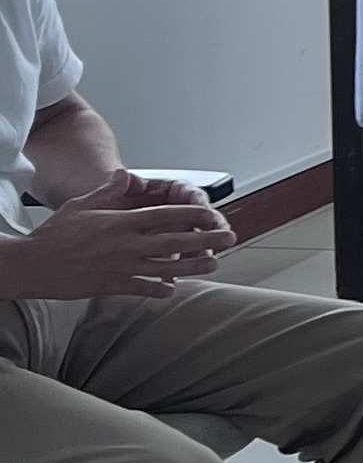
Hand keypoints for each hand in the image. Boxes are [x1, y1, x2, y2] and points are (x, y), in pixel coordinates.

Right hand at [11, 175, 232, 297]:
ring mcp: (121, 266)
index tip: (213, 216)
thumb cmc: (55, 234)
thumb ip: (109, 191)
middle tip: (229, 238)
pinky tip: (173, 288)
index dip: (193, 216)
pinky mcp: (112, 286)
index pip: (166, 216)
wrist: (32, 264)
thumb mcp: (82, 205)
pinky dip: (160, 288)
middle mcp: (126, 244)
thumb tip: (127, 174)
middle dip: (206, 240)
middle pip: (175, 241)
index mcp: (122, 222)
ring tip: (214, 263)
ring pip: (166, 266)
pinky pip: (143, 288)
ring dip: (193, 266)